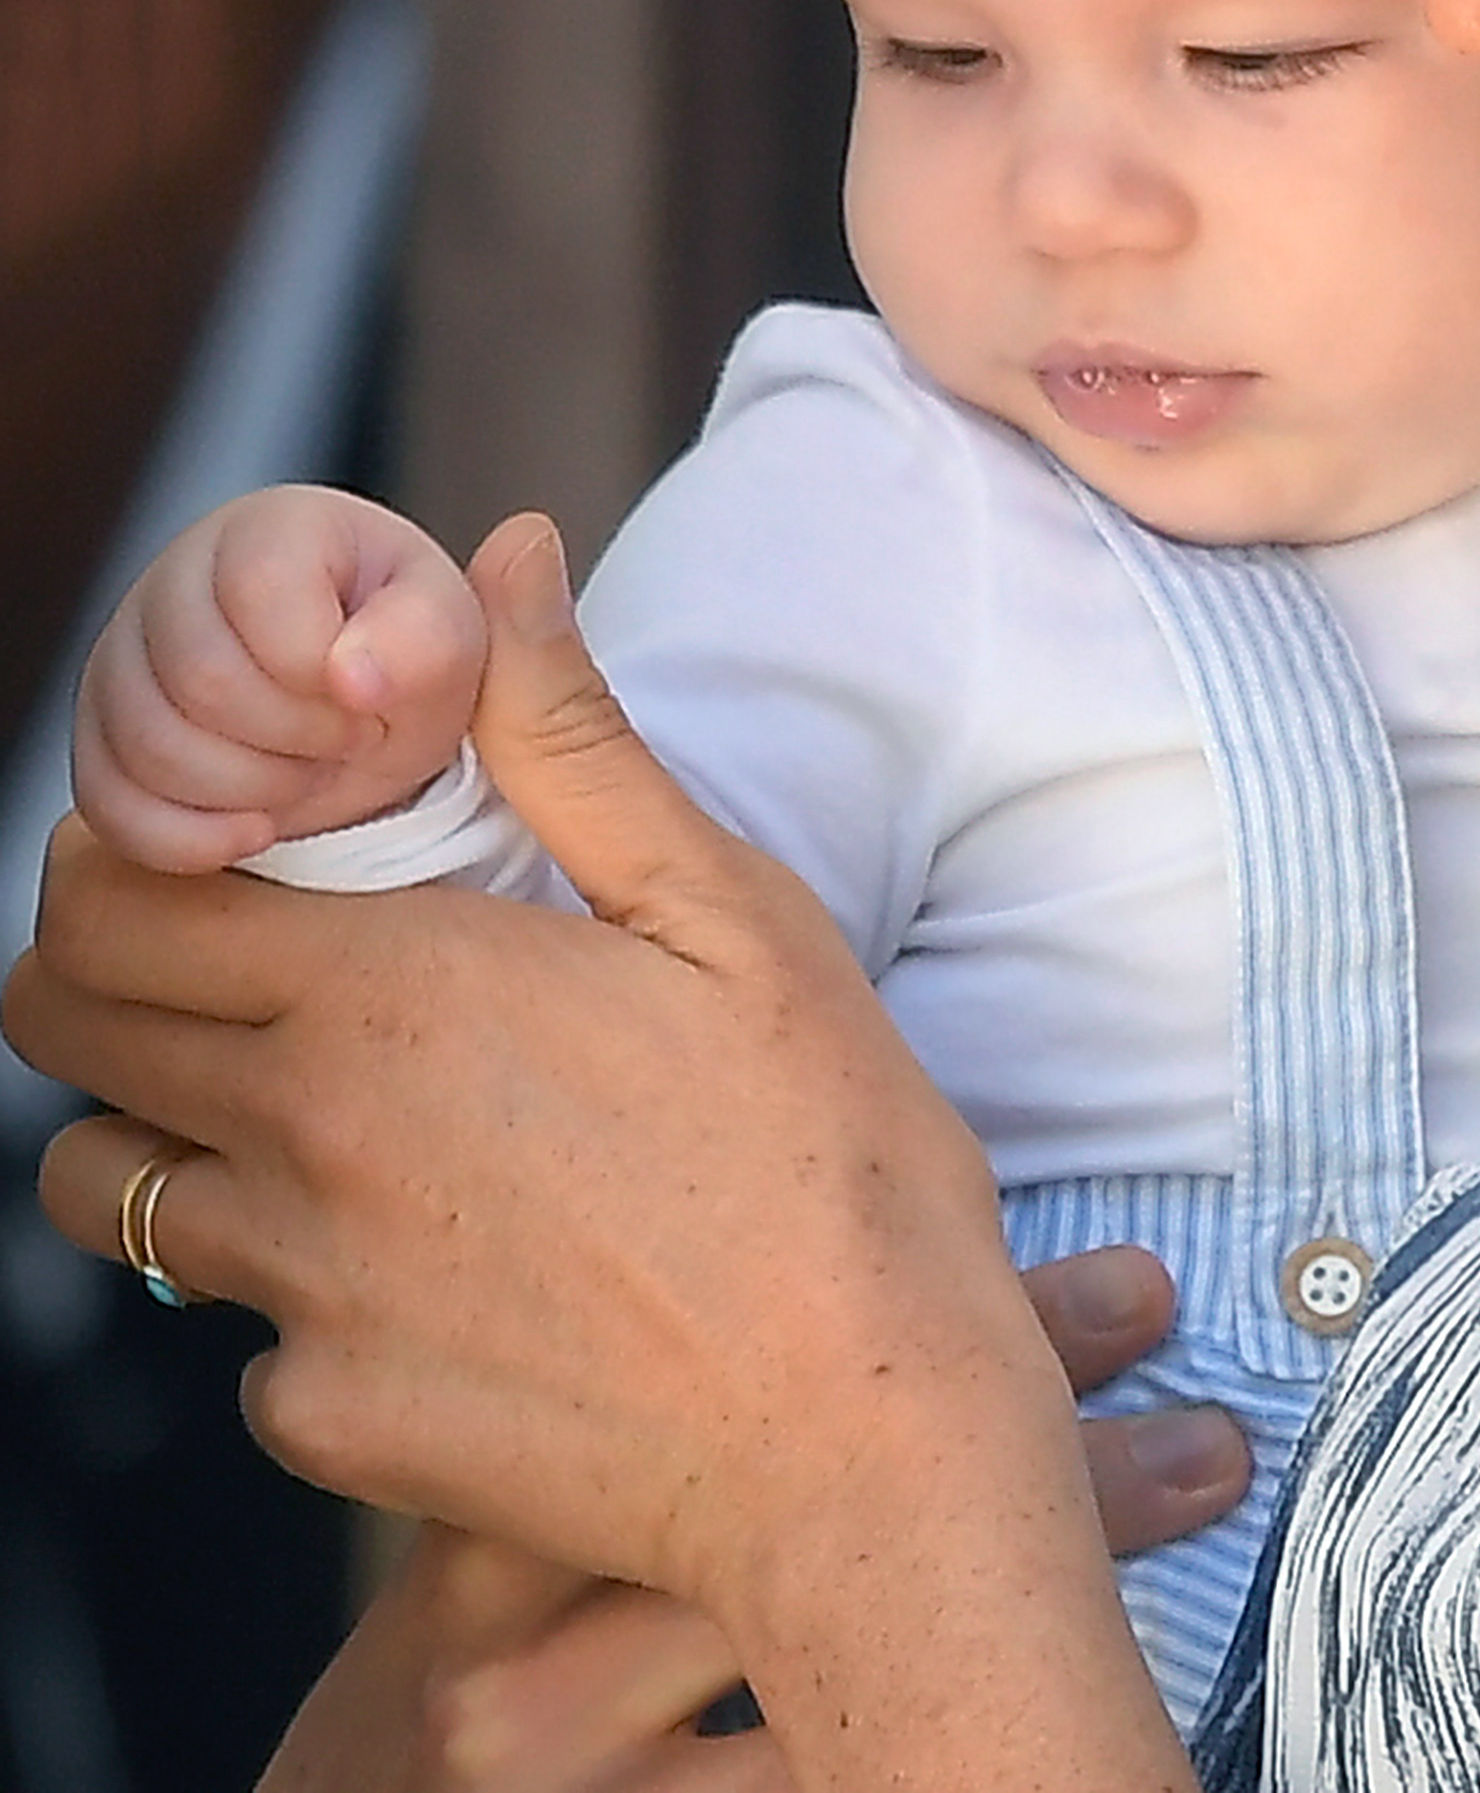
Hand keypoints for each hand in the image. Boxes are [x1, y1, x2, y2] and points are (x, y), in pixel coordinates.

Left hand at [12, 518, 1194, 1790]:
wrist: (872, 1453)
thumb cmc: (830, 1161)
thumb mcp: (729, 913)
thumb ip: (575, 738)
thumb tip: (501, 553)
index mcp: (391, 988)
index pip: (113, 900)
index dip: (111, 854)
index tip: (192, 840)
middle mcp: (307, 1140)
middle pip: (67, 1033)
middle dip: (102, 969)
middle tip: (219, 948)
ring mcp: (305, 1300)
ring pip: (120, 1191)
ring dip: (173, 1130)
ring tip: (318, 1107)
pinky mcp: (336, 1427)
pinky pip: (246, 1341)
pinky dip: (300, 1293)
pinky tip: (439, 1268)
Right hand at [73, 484, 485, 868]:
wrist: (367, 732)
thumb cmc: (420, 675)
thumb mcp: (480, 655)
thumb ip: (511, 620)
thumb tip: (524, 547)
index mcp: (281, 528)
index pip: (265, 593)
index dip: (327, 670)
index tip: (376, 698)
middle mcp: (182, 575)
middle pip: (199, 675)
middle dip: (293, 736)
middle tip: (349, 743)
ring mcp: (127, 658)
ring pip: (144, 741)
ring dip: (246, 787)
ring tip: (309, 775)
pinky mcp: (102, 741)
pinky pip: (103, 800)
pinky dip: (184, 837)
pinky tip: (254, 833)